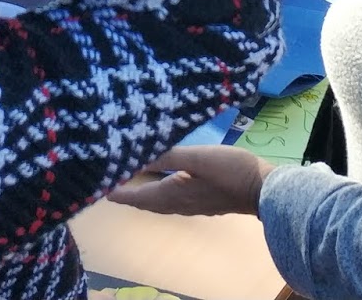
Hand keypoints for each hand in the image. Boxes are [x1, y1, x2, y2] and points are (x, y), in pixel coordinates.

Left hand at [110, 146, 273, 216]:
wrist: (263, 190)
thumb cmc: (229, 171)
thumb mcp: (197, 158)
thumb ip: (167, 155)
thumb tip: (137, 154)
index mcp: (171, 195)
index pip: (136, 196)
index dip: (117, 192)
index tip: (98, 186)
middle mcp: (177, 204)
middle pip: (145, 201)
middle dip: (127, 193)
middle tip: (111, 181)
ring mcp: (191, 205)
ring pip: (159, 202)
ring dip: (143, 193)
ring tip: (132, 180)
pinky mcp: (202, 201)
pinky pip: (171, 199)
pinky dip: (159, 191)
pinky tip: (164, 180)